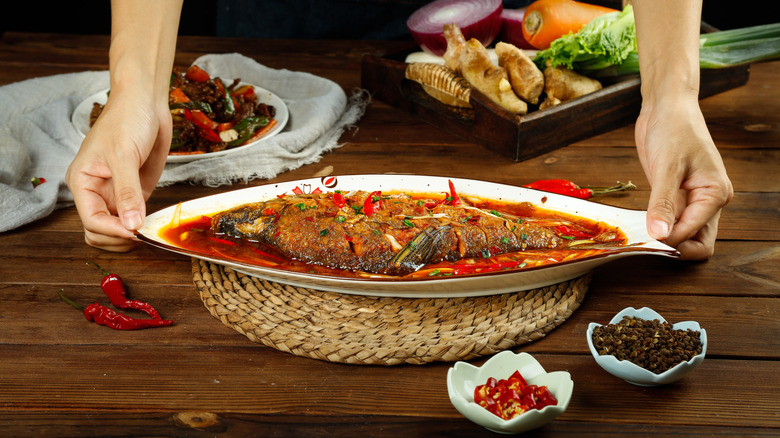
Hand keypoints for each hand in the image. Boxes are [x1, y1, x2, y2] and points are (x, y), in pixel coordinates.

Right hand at [66, 89, 170, 250]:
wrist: (146, 103)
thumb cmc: (127, 120)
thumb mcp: (125, 156)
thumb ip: (128, 192)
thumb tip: (131, 225)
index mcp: (83, 183)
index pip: (91, 221)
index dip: (112, 231)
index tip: (135, 232)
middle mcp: (96, 192)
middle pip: (99, 232)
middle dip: (119, 238)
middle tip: (142, 233)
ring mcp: (117, 194)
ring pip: (116, 230)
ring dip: (131, 235)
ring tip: (150, 229)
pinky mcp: (136, 193)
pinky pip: (135, 219)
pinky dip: (144, 225)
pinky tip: (156, 222)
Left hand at [634, 97, 732, 259]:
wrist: (667, 108)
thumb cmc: (673, 129)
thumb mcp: (667, 166)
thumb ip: (663, 203)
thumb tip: (661, 235)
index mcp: (715, 194)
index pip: (696, 234)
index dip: (670, 241)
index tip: (645, 237)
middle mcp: (708, 201)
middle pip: (698, 242)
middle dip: (673, 247)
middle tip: (644, 241)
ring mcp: (693, 200)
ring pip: (684, 235)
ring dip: (664, 238)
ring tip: (640, 232)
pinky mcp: (676, 197)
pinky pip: (670, 221)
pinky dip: (657, 226)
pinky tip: (639, 223)